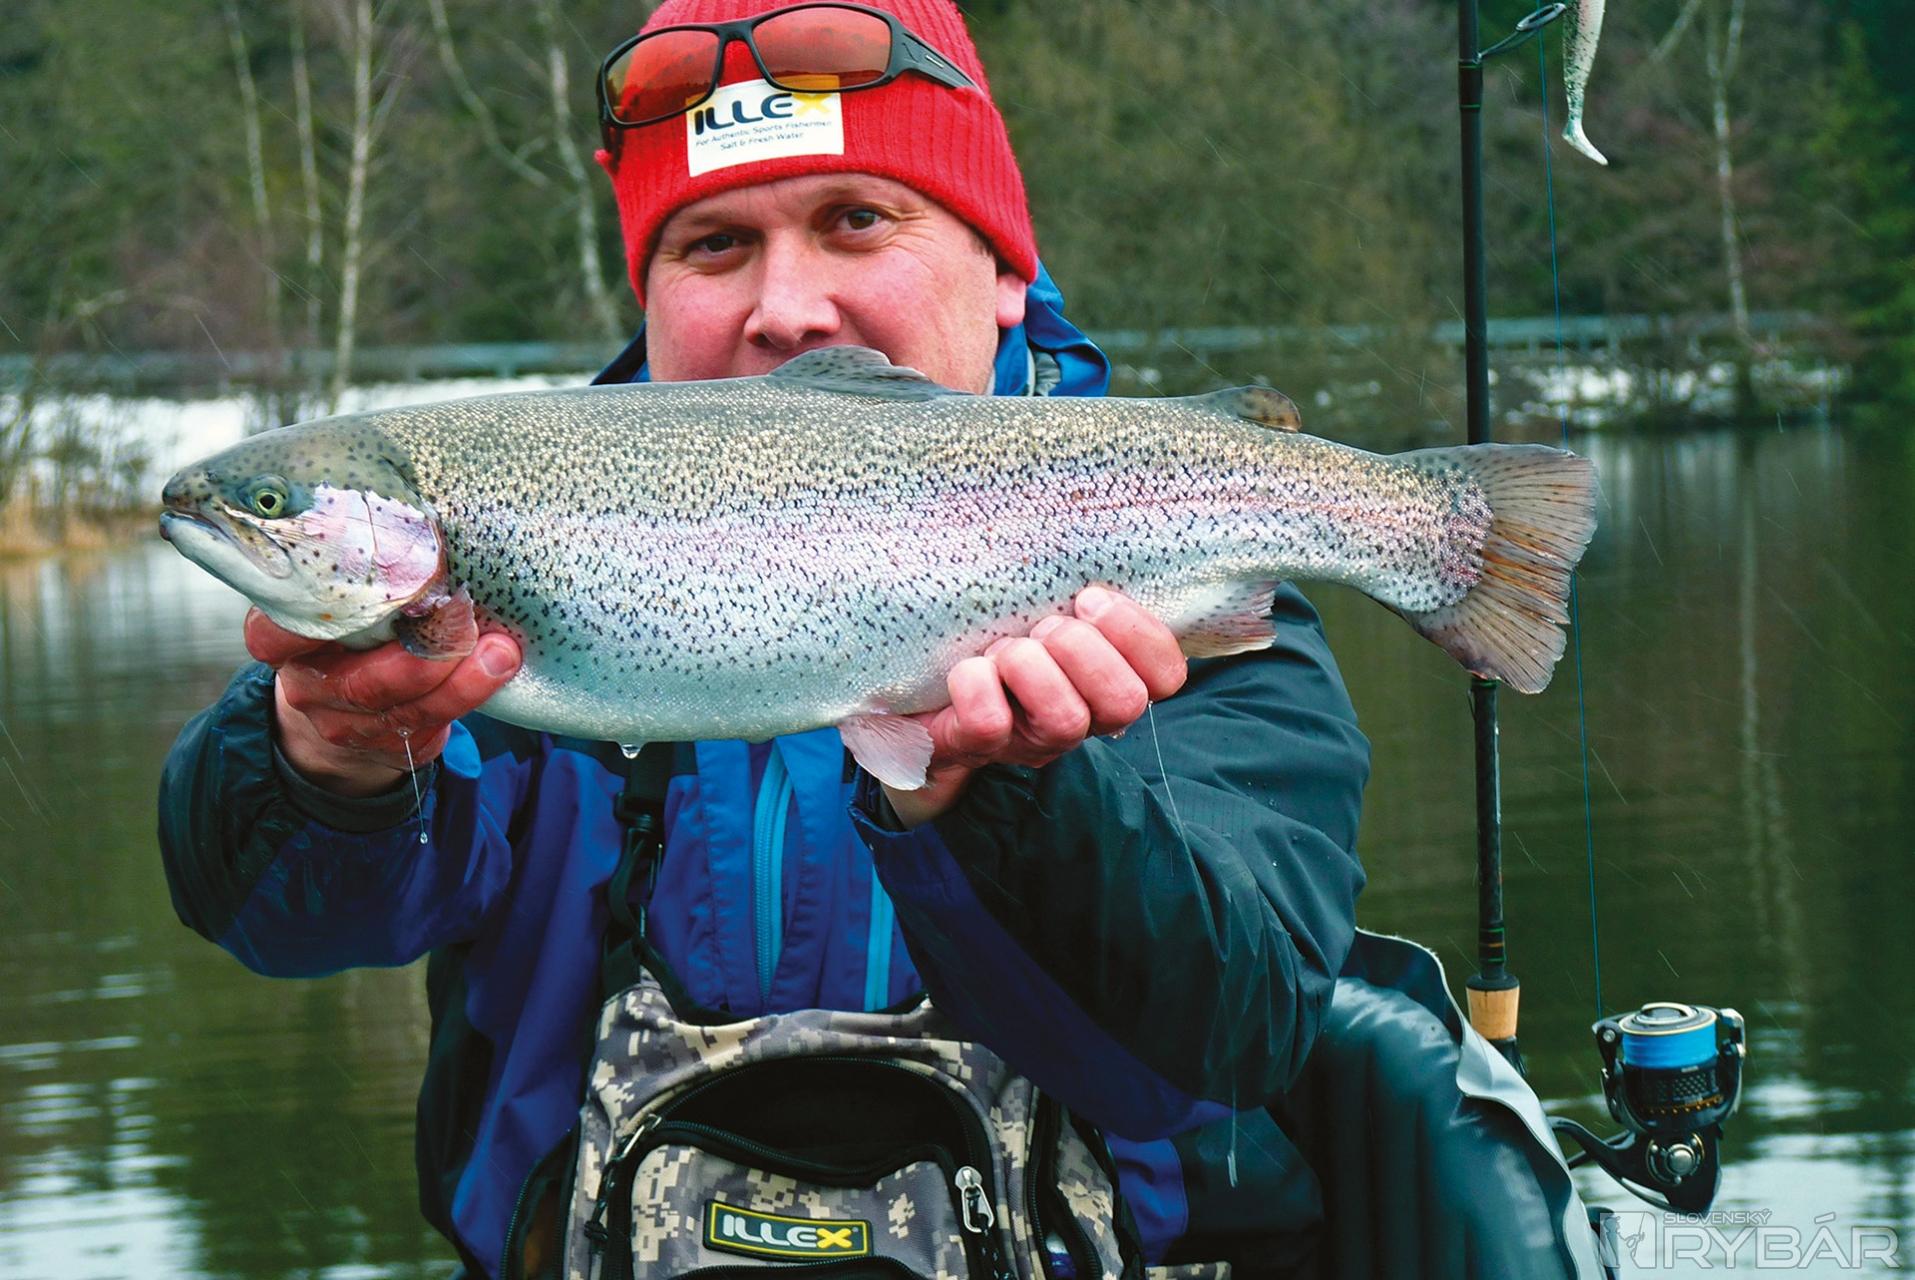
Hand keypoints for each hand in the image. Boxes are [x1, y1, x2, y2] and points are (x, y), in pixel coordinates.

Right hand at [245, 609, 521, 797]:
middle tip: (466, 615)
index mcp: (287, 640)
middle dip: (423, 652)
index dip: (309, 621)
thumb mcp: (346, 603)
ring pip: (405, 708)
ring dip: (461, 679)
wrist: (351, 708)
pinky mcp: (387, 748)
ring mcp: (344, 724)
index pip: (272, 636)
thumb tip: (429, 539)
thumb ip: (367, 582)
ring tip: (501, 650)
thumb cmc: (358, 632)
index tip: (364, 591)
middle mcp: (309, 686)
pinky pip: (430, 726)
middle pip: (362, 680)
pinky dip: (468, 696)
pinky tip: (496, 669)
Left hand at [881, 587, 1187, 826]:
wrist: (922, 694)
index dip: (1140, 636)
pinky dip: (977, 684)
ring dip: (1031, 667)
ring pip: (1064, 718)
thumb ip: (1076, 590)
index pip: (1166, 676)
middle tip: (1045, 627)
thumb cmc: (998, 637)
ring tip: (1006, 649)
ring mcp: (1032, 740)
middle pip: (1124, 701)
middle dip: (1083, 649)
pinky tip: (969, 669)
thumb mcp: (1045, 609)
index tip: (1091, 598)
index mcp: (1107, 680)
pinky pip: (990, 722)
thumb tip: (1086, 531)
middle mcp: (1082, 718)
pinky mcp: (978, 746)